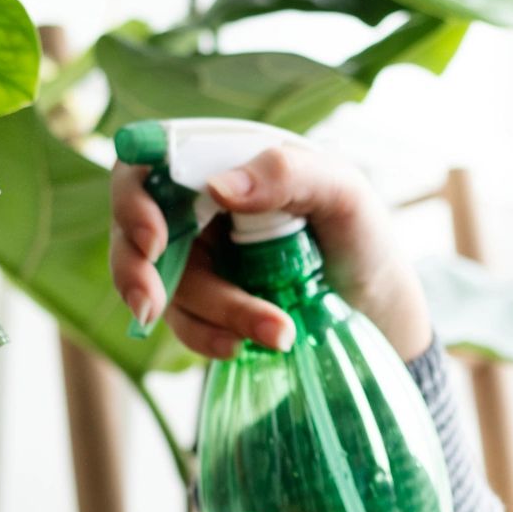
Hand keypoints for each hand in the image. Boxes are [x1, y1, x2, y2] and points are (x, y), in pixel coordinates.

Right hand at [109, 142, 434, 362]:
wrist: (380, 309)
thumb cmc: (362, 236)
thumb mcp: (343, 194)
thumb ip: (286, 174)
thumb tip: (218, 186)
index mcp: (222, 163)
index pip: (151, 165)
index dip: (132, 199)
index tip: (154, 239)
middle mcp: (200, 210)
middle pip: (134, 231)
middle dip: (135, 271)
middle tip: (151, 305)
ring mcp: (199, 261)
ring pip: (165, 287)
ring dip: (210, 314)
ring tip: (278, 332)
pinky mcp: (207, 307)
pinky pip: (183, 324)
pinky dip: (207, 338)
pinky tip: (241, 347)